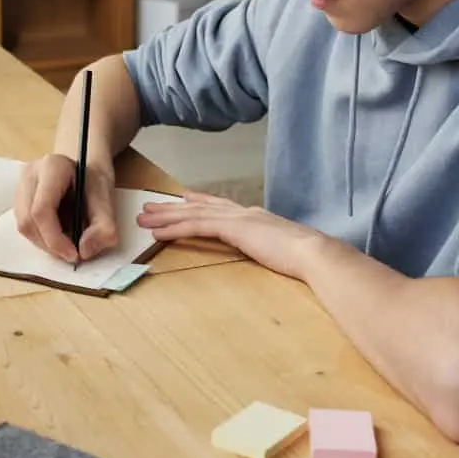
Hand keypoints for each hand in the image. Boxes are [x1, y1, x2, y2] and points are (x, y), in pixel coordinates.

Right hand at [15, 154, 118, 262]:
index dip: (55, 238)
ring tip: (67, 244)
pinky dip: (41, 238)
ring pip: (23, 226)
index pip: (41, 209)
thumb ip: (104, 226)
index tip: (74, 255)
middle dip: (50, 245)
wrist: (85, 171)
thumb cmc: (94, 182)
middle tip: (72, 255)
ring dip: (45, 244)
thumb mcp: (107, 200)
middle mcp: (31, 174)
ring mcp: (20, 185)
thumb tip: (85, 251)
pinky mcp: (18, 199)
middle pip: (28, 220)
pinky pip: (24, 226)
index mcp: (52, 167)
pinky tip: (58, 235)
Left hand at [136, 190, 325, 279]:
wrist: (315, 253)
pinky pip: (196, 226)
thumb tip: (271, 253)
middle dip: (173, 207)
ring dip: (166, 216)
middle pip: (200, 206)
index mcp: (256, 218)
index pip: (221, 207)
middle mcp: (244, 212)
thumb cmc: (306, 259)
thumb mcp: (283, 250)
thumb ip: (272, 248)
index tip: (184, 198)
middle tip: (150, 206)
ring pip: (192, 214)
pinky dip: (174, 228)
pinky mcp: (232, 228)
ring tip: (144, 218)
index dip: (200, 201)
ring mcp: (238, 218)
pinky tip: (158, 232)